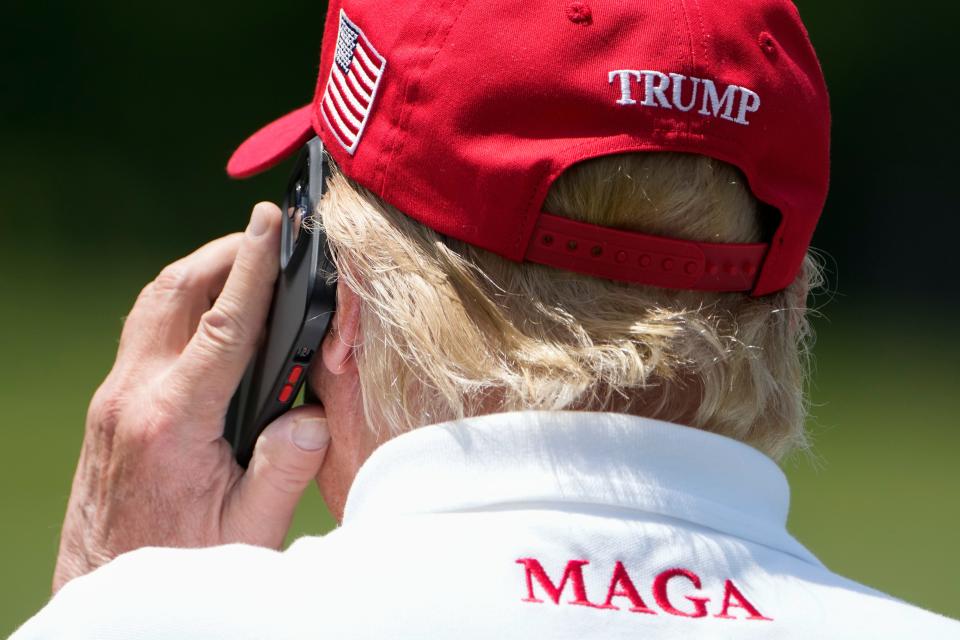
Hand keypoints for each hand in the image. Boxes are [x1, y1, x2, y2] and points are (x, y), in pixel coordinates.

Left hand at [53, 203, 330, 593]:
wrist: (106, 584)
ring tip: (245, 267)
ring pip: (153, 304)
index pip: (223, 324)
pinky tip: (212, 318)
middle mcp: (133, 396)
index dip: (251, 266)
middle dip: (223, 252)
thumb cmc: (180, 561)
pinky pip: (145, 330)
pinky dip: (182, 305)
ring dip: (199, 274)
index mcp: (174, 422)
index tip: (269, 222)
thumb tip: (314, 413)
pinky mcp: (110, 404)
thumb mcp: (249, 529)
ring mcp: (114, 397)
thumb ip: (286, 466)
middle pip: (174, 292)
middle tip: (267, 238)